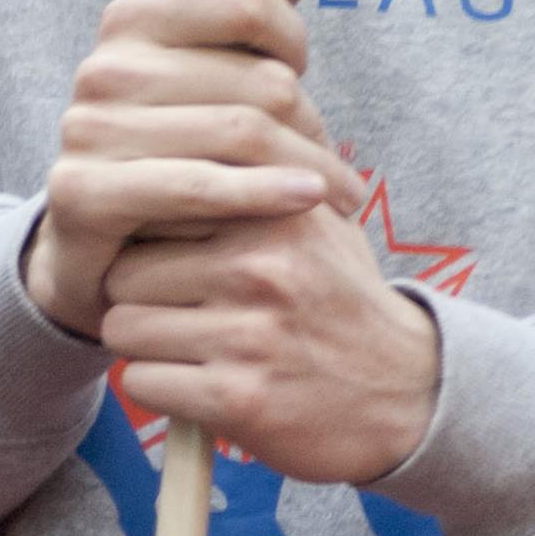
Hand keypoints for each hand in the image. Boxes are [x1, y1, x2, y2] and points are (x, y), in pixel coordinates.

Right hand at [24, 0, 360, 338]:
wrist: (109, 249)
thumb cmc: (183, 148)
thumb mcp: (223, 70)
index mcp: (134, 19)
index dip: (290, 35)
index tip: (300, 69)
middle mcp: (105, 65)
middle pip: (257, 78)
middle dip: (309, 121)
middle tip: (332, 159)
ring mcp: (88, 128)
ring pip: (240, 134)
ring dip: (306, 167)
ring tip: (334, 192)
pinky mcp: (83, 192)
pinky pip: (199, 186)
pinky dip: (264, 197)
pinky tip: (308, 205)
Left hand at [102, 197, 441, 487]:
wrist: (410, 395)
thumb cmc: (345, 304)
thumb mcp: (320, 222)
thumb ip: (258, 180)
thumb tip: (179, 138)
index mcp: (275, 213)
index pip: (156, 206)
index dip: (151, 238)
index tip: (170, 259)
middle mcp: (261, 266)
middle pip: (125, 272)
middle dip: (138, 298)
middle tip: (176, 316)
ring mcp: (248, 334)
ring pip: (123, 328)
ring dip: (146, 348)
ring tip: (191, 351)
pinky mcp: (237, 398)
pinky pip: (143, 383)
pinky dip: (161, 391)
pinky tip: (199, 388)